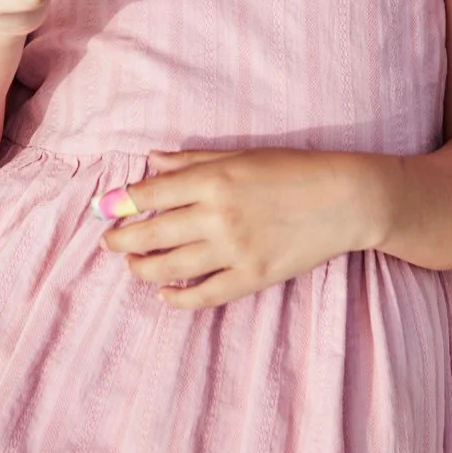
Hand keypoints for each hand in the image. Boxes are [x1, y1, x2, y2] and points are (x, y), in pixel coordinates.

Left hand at [100, 149, 387, 309]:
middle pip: (151, 233)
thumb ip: (193, 160)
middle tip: (108, 242)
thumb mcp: (242, 153)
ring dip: (142, 268)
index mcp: (213, 179)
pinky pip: (204, 295)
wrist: (346, 199)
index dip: (121, 204)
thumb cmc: (294, 169)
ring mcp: (234, 249)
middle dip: (121, 239)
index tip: (105, 210)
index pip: (150, 194)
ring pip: (170, 267)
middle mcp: (217, 215)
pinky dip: (178, 298)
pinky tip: (165, 293)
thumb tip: (151, 161)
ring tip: (132, 265)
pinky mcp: (252, 276)